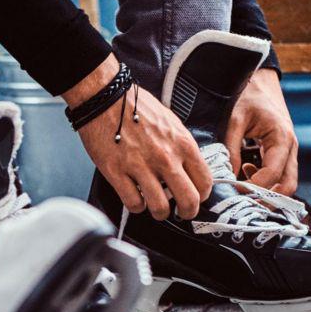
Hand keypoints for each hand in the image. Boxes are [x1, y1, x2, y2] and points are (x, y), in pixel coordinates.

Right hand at [63, 55, 211, 219]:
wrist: (106, 98)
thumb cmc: (135, 107)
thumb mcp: (170, 123)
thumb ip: (181, 147)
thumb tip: (186, 169)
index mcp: (182, 143)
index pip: (205, 181)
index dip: (202, 195)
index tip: (196, 197)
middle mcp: (165, 157)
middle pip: (189, 201)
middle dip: (187, 212)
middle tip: (181, 213)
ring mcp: (141, 167)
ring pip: (160, 208)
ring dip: (159, 212)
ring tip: (155, 207)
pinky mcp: (117, 173)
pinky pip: (134, 203)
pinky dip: (136, 205)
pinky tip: (135, 197)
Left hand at [225, 68, 297, 194]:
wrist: (259, 79)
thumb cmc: (247, 95)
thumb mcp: (234, 120)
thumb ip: (231, 149)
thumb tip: (227, 176)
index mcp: (282, 138)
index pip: (272, 174)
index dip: (254, 187)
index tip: (234, 192)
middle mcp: (291, 147)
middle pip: (288, 185)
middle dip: (268, 198)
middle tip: (243, 203)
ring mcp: (289, 150)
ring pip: (286, 182)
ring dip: (267, 191)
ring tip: (242, 188)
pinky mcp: (283, 151)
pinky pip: (280, 174)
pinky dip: (266, 181)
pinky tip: (246, 173)